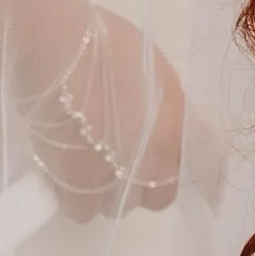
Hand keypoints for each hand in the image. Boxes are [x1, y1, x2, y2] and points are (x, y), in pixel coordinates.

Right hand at [0, 0, 185, 216]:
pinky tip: (66, 173)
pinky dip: (75, 199)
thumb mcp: (154, 70)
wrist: (54, 47)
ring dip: (109, 192)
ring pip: (119, 206)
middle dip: (145, 183)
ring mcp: (115, 178)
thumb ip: (168, 108)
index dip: (181, 168)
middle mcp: (154, 162)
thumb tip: (168, 129)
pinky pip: (82, 210)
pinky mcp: (76, 187)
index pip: (200, 172)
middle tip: (124, 159)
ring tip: (89, 161)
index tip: (167, 163)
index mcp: (178, 129)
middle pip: (159, 196)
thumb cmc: (104, 45)